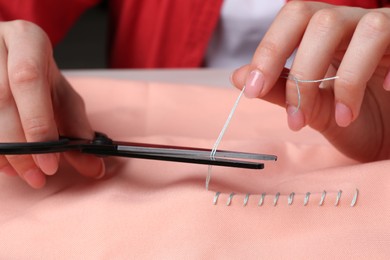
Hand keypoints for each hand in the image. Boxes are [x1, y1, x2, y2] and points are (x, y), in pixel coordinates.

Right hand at [0, 20, 103, 187]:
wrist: (9, 54)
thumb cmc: (37, 74)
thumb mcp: (62, 94)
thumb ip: (77, 127)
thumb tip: (95, 166)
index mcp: (27, 40)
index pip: (28, 80)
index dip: (38, 124)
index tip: (50, 163)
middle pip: (1, 99)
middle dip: (20, 147)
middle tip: (37, 177)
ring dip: (2, 152)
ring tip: (21, 173)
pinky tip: (4, 162)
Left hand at [231, 2, 389, 161]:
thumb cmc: (353, 117)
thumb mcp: (313, 108)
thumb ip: (279, 91)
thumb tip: (237, 76)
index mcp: (321, 34)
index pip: (292, 19)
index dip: (269, 50)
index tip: (252, 89)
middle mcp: (352, 25)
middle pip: (322, 20)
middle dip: (304, 70)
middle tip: (297, 116)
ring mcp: (386, 30)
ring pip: (368, 29)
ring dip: (348, 81)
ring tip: (344, 118)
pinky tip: (386, 90)